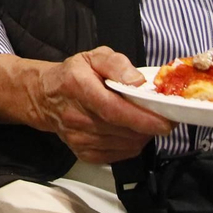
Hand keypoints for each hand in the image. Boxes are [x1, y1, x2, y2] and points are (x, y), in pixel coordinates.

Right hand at [26, 47, 173, 163]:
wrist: (45, 97)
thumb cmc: (74, 74)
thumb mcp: (94, 56)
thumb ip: (117, 64)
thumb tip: (138, 82)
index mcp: (78, 87)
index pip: (113, 110)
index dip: (142, 119)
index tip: (166, 122)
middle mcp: (76, 116)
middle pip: (122, 130)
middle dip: (149, 127)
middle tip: (164, 117)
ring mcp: (78, 138)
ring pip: (123, 145)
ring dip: (142, 136)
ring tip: (146, 122)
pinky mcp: (83, 153)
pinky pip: (117, 155)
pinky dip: (131, 146)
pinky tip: (131, 132)